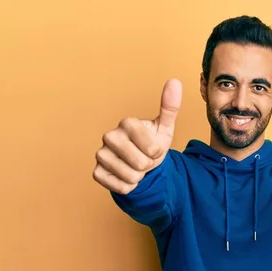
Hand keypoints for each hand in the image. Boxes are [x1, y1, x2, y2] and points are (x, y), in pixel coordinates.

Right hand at [92, 79, 182, 193]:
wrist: (139, 164)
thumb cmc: (152, 144)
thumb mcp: (164, 128)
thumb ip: (170, 107)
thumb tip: (175, 81)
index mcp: (127, 123)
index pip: (153, 149)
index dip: (158, 153)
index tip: (153, 148)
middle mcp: (109, 136)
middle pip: (141, 163)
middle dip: (148, 166)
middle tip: (144, 159)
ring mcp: (101, 154)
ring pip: (131, 177)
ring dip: (139, 176)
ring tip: (135, 167)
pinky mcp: (96, 172)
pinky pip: (121, 187)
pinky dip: (129, 186)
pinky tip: (125, 176)